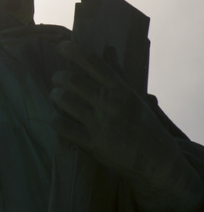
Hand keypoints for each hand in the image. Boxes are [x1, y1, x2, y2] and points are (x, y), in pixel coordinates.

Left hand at [51, 41, 203, 211]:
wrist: (157, 164)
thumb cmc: (145, 127)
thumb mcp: (134, 98)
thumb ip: (116, 74)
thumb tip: (107, 49)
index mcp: (121, 90)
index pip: (92, 62)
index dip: (73, 51)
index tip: (61, 46)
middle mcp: (109, 104)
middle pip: (70, 79)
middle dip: (59, 78)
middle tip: (60, 81)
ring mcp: (98, 124)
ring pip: (62, 99)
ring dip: (55, 96)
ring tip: (58, 97)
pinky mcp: (90, 143)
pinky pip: (60, 124)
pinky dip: (55, 118)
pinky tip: (59, 118)